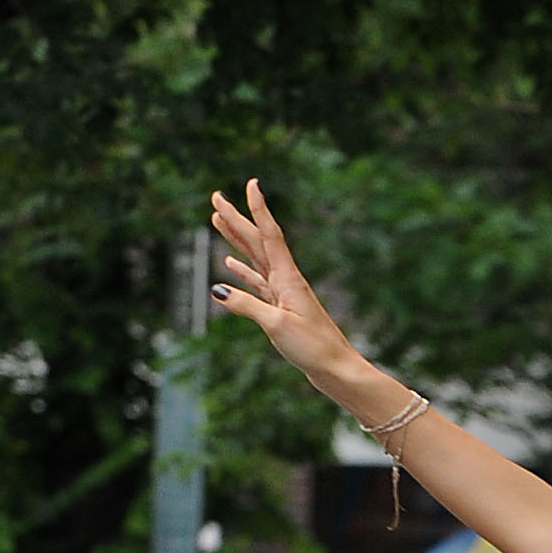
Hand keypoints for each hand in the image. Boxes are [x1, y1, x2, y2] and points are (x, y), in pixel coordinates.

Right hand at [209, 180, 354, 390]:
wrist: (336, 369)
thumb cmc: (313, 348)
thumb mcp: (276, 326)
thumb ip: (246, 306)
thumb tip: (217, 289)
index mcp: (287, 278)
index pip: (269, 235)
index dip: (259, 209)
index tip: (251, 183)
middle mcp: (285, 281)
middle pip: (257, 242)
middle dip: (236, 219)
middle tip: (215, 198)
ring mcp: (283, 294)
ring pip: (255, 259)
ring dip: (236, 240)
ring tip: (218, 221)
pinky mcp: (281, 309)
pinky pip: (257, 283)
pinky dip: (242, 272)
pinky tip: (230, 265)